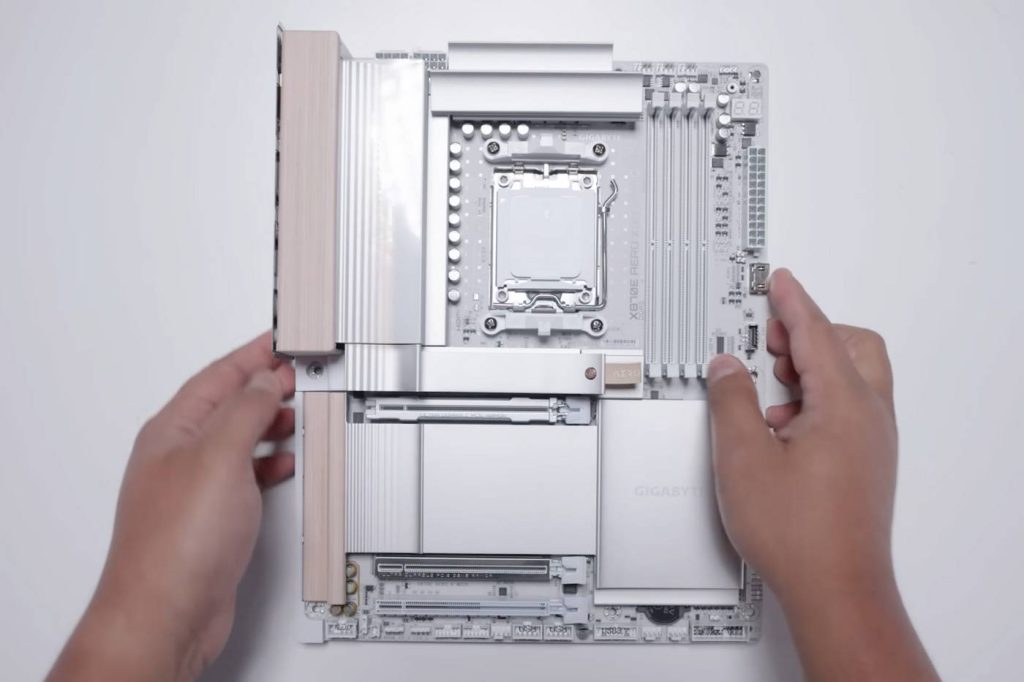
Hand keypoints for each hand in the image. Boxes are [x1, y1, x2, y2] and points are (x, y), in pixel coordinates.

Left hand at [48, 332, 294, 681]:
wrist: (166, 613)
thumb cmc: (175, 544)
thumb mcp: (219, 457)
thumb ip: (245, 412)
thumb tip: (264, 383)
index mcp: (172, 431)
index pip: (218, 377)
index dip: (253, 355)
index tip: (281, 340)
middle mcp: (180, 456)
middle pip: (226, 405)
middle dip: (264, 386)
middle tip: (296, 373)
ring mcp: (195, 487)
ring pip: (238, 439)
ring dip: (268, 422)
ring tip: (296, 411)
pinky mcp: (212, 518)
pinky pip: (245, 474)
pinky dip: (269, 462)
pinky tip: (283, 463)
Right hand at [707, 269, 937, 680]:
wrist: (835, 588)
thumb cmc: (800, 533)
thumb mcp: (742, 457)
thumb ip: (731, 401)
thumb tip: (727, 369)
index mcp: (843, 404)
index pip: (817, 333)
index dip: (793, 302)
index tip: (781, 282)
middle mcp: (869, 417)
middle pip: (850, 345)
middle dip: (808, 332)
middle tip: (768, 337)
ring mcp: (873, 441)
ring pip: (853, 376)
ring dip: (812, 367)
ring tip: (767, 383)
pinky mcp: (867, 462)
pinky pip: (849, 407)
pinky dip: (818, 397)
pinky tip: (781, 424)